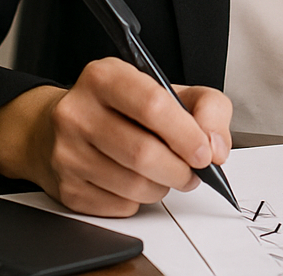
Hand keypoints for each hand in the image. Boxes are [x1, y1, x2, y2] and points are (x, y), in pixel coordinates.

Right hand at [0, 57, 231, 216]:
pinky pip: (118, 205)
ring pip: (133, 185)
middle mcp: (78, 111)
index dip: (185, 134)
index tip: (204, 152)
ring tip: (167, 175)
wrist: (66, 127)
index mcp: (105, 77)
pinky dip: (139, 200)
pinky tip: (137, 182)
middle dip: (179, 170)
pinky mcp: (66, 187)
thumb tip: (216, 148)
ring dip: (162, 187)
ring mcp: (67, 151)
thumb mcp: (171, 90)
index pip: (151, 105)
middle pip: (143, 152)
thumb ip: (208, 108)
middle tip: (192, 172)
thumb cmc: (125, 108)